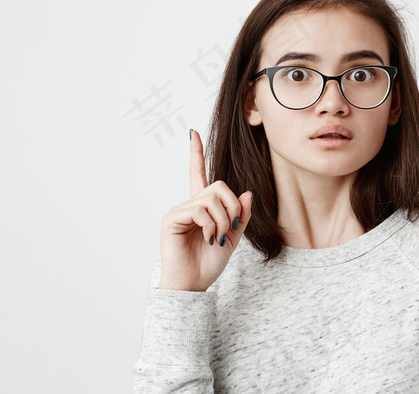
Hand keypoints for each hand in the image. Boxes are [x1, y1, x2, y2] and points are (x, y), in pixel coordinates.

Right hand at [158, 129, 252, 291]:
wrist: (193, 285)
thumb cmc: (208, 264)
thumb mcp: (232, 239)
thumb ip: (240, 216)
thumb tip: (246, 194)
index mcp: (201, 208)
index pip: (198, 174)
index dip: (196, 154)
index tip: (193, 132)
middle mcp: (188, 205)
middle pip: (217, 185)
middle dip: (232, 206)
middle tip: (232, 227)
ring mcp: (179, 210)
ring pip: (211, 198)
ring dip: (223, 220)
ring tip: (217, 239)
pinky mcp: (171, 218)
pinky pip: (200, 209)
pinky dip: (211, 225)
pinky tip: (208, 239)